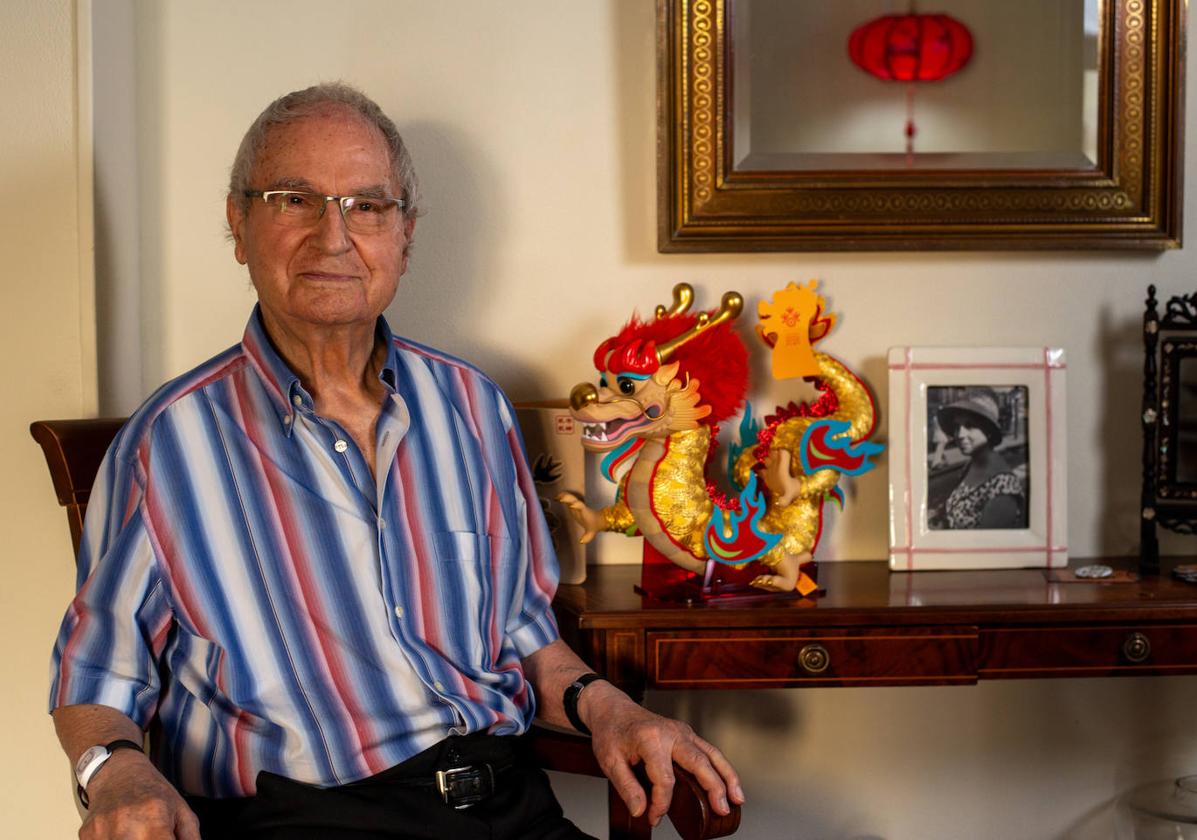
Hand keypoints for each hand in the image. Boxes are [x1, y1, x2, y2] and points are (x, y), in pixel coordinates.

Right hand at [80, 751, 199, 839]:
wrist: (116, 771)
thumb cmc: (151, 791)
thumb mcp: (180, 810)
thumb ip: (190, 838)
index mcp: (154, 818)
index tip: (169, 839)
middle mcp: (125, 827)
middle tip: (153, 834)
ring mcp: (102, 833)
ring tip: (140, 832)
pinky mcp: (86, 836)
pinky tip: (121, 834)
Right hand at [556, 492, 601, 543]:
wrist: (598, 520)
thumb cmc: (592, 526)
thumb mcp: (590, 533)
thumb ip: (587, 537)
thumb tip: (581, 542)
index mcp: (584, 511)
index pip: (580, 506)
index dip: (576, 505)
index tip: (572, 506)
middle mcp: (579, 507)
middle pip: (574, 499)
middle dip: (567, 498)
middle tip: (560, 499)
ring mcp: (576, 505)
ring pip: (570, 497)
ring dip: (563, 496)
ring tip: (556, 497)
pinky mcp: (573, 504)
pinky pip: (568, 498)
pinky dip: (562, 496)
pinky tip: (555, 498)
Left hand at [582, 681, 743, 826]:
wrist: (612, 710)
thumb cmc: (611, 733)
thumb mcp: (610, 761)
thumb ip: (626, 787)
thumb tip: (641, 810)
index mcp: (651, 739)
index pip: (665, 778)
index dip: (661, 803)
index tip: (654, 817)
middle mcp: (672, 733)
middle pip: (698, 762)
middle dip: (713, 787)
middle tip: (722, 810)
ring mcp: (682, 732)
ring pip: (711, 754)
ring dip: (727, 777)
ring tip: (738, 800)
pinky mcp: (687, 735)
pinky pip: (709, 751)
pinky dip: (722, 768)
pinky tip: (729, 784)